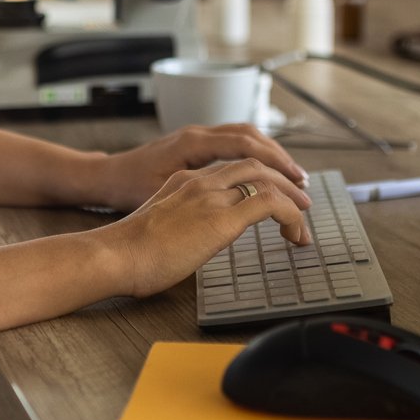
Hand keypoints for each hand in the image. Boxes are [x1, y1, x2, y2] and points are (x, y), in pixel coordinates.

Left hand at [84, 124, 306, 211]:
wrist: (104, 181)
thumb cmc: (128, 191)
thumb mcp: (164, 194)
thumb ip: (202, 195)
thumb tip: (240, 201)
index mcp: (192, 144)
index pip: (246, 146)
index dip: (276, 164)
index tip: (296, 184)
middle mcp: (197, 134)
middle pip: (251, 136)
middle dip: (281, 159)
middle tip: (303, 184)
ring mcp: (195, 138)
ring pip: (243, 137)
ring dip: (270, 155)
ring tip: (291, 179)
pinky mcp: (193, 147)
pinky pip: (231, 144)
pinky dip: (253, 156)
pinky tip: (263, 176)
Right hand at [97, 159, 312, 299]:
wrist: (114, 255)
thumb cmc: (127, 254)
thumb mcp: (157, 229)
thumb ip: (178, 225)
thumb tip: (191, 242)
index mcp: (182, 180)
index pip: (230, 168)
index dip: (258, 177)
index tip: (271, 195)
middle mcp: (199, 180)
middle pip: (254, 163)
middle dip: (282, 178)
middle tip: (301, 198)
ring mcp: (210, 195)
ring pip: (266, 178)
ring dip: (292, 195)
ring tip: (304, 214)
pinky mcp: (221, 218)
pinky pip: (270, 204)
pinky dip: (291, 214)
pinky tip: (296, 232)